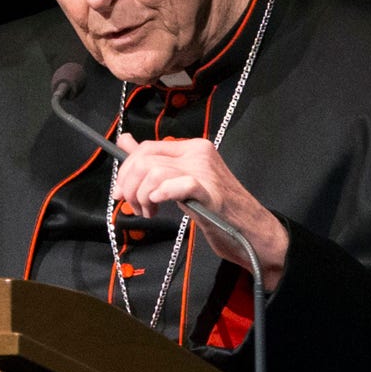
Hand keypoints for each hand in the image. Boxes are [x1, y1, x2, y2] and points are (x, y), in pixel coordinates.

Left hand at [111, 133, 288, 289]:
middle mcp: (199, 153)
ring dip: (142, 196)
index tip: (120, 192)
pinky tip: (159, 204)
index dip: (126, 170)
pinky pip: (179, 184)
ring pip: (155, 172)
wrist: (250, 230)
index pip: (146, 148)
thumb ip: (154, 161)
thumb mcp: (180, 180)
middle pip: (145, 158)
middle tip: (133, 205)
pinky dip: (162, 193)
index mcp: (192, 148)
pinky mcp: (211, 193)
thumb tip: (125, 141)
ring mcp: (206, 171)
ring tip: (149, 211)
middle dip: (129, 185)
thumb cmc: (215, 208)